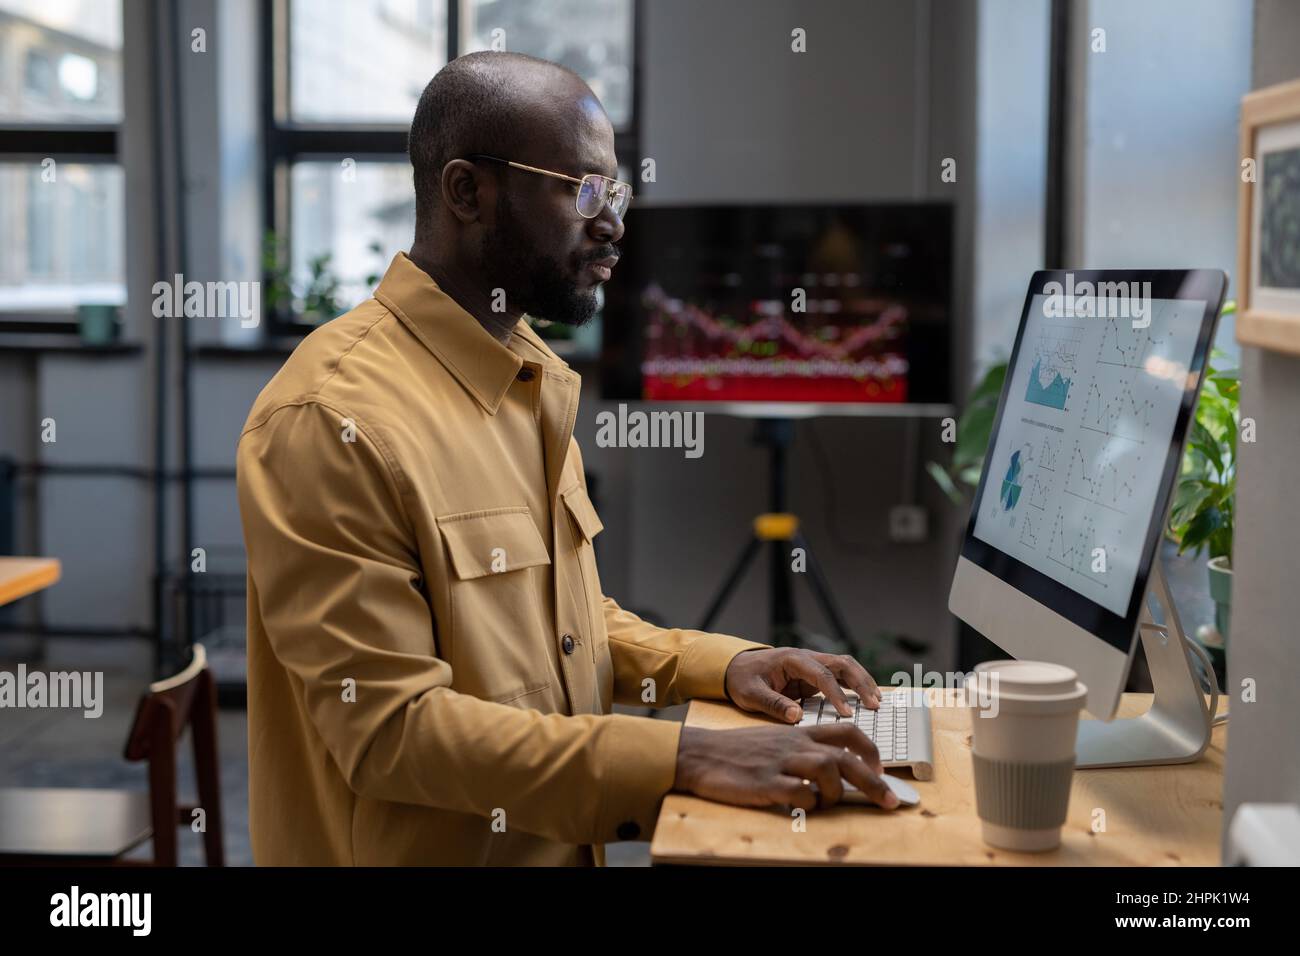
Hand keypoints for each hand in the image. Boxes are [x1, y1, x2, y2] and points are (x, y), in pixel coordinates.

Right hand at [673, 723, 899, 809]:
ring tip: (830, 803)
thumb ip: (802, 751)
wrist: (700, 754)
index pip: (846, 732)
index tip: (880, 770)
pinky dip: (809, 804)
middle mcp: (794, 744)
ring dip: (838, 792)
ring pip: (828, 769)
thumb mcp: (774, 742)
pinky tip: (802, 807)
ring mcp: (780, 763)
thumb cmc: (738, 752)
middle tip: (891, 801)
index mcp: (798, 733)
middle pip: (845, 757)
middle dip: (874, 782)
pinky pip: (800, 794)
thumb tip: (831, 770)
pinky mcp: (766, 783)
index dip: (869, 751)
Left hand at [723, 647, 880, 722]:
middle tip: (874, 704)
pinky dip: (854, 686)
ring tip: (877, 702)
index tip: (847, 714)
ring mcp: (812, 666)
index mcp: (792, 659)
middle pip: (842, 664)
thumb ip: (773, 704)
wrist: (735, 668)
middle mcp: (806, 658)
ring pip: (845, 668)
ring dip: (863, 682)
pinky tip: (865, 700)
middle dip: (860, 682)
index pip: (822, 675)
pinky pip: (839, 678)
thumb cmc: (742, 679)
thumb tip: (797, 717)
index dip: (836, 694)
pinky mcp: (814, 676)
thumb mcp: (750, 694)